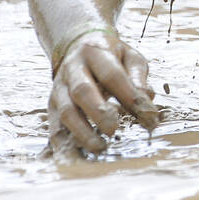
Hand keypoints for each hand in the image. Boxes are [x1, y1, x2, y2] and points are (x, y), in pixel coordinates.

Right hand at [48, 29, 159, 153]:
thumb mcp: (130, 56)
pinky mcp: (52, 104)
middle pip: (82, 91)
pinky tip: (79, 154)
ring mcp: (60, 87)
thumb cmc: (111, 55)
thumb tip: (147, 100)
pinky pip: (55, 126)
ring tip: (100, 146)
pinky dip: (64, 142)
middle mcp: (73, 69)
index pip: (112, 74)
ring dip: (82, 132)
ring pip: (66, 111)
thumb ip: (138, 77)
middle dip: (98, 113)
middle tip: (113, 130)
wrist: (78, 45)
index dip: (128, 94)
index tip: (145, 113)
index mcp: (96, 52)